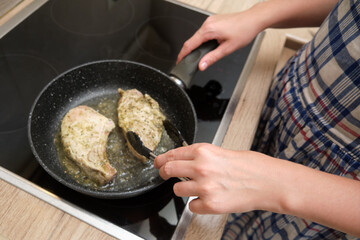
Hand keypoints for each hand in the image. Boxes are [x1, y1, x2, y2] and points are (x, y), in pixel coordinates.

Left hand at [154, 143, 281, 213]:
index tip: (158, 163)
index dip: (161, 159)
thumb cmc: (249, 165)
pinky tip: (209, 198)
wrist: (268, 182)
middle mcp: (201, 167)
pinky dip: (198, 204)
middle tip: (165, 175)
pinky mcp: (210, 205)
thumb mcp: (220, 152)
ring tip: (200, 188)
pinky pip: (192, 206)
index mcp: (203, 151)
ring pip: (177, 190)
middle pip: (167, 170)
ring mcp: (204, 187)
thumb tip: (182, 160)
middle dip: (164, 173)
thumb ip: (200, 156)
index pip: (172, 154)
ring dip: (184, 189)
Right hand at [177, 11, 262, 70]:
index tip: (179, 61)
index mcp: (208, 30)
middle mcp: (207, 23)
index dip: (182, 54)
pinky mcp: (214, 21)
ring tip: (200, 56)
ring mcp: (210, 21)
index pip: (189, 44)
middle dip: (189, 52)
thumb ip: (212, 58)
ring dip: (197, 46)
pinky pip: (204, 32)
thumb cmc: (244, 31)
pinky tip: (209, 46)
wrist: (253, 19)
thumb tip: (202, 65)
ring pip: (198, 36)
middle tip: (188, 62)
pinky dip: (203, 40)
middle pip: (192, 40)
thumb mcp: (227, 49)